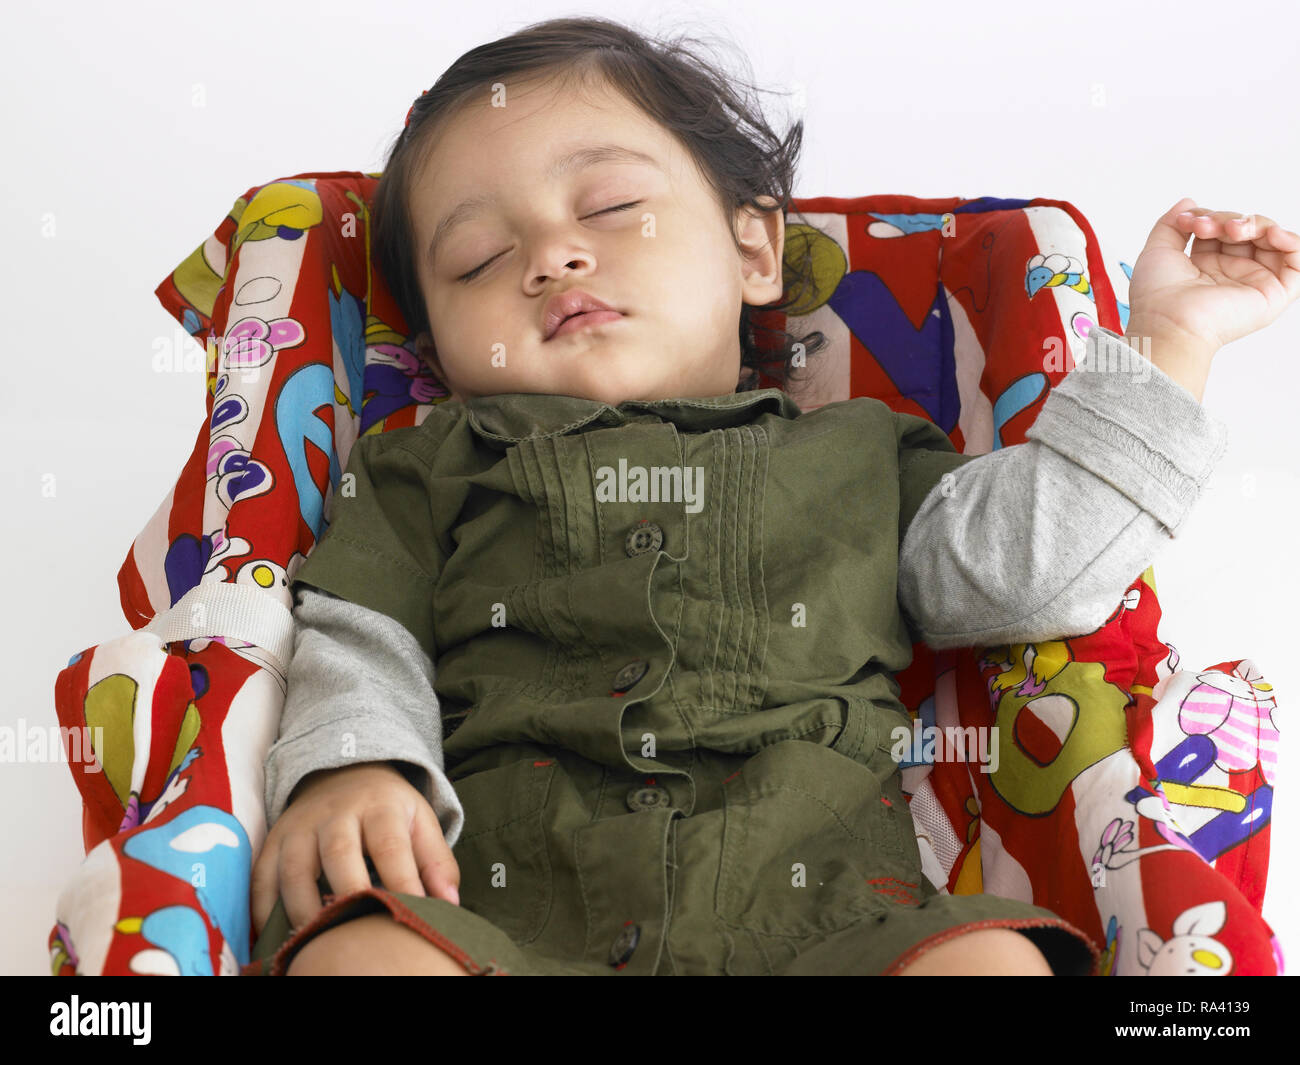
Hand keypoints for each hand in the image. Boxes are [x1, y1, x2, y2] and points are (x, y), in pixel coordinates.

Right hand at [250, 761, 460, 937]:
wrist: (345, 771)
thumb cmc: (389, 810)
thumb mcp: (421, 821)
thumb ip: (437, 862)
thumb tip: (449, 906)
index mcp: (380, 807)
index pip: (390, 847)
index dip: (401, 884)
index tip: (411, 918)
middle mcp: (337, 814)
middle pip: (339, 855)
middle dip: (348, 896)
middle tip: (358, 934)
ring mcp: (300, 827)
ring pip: (296, 870)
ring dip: (304, 911)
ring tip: (318, 944)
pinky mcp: (274, 840)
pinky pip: (263, 877)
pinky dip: (265, 910)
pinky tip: (278, 939)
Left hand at [1126, 198, 1299, 356]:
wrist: (1168, 322)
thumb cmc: (1157, 298)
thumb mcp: (1157, 250)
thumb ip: (1171, 224)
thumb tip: (1188, 202)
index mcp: (1204, 266)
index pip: (1220, 228)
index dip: (1209, 216)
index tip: (1187, 221)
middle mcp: (1229, 274)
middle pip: (1246, 230)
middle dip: (1227, 219)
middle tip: (1206, 227)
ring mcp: (1252, 283)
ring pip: (1271, 240)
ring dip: (1255, 224)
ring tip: (1232, 230)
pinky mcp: (1272, 294)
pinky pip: (1296, 262)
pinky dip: (1291, 241)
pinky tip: (1272, 234)